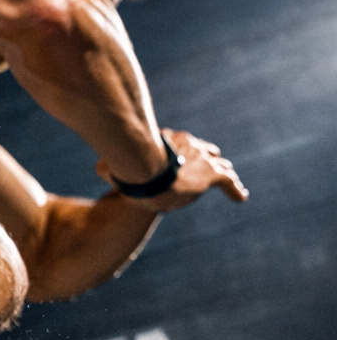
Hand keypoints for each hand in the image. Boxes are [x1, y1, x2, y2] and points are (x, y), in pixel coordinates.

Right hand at [96, 128, 248, 210]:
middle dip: (207, 156)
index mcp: (166, 141)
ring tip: (229, 178)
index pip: (180, 144)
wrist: (145, 171)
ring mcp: (201, 158)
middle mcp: (187, 145)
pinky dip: (234, 189)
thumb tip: (100, 166)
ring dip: (223, 171)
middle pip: (203, 149)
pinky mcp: (211, 174)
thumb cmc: (125, 168)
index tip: (180, 158)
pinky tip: (240, 197)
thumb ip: (109, 166)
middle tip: (213, 160)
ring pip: (218, 164)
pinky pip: (228, 181)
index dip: (182, 151)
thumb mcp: (111, 166)